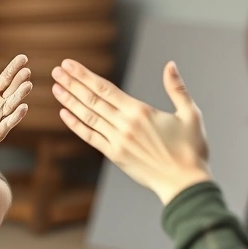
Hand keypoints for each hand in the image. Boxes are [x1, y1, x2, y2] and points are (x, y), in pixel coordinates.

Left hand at [0, 47, 30, 164]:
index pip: (6, 77)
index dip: (14, 68)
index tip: (23, 58)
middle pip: (12, 90)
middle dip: (19, 81)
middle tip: (26, 71)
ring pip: (13, 105)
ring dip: (20, 96)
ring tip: (27, 85)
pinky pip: (8, 124)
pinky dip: (16, 116)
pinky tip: (22, 107)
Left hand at [52, 59, 211, 204]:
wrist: (185, 184)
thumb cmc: (192, 149)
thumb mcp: (190, 114)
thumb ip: (177, 89)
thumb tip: (170, 65)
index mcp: (140, 111)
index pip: (105, 89)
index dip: (85, 76)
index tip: (70, 65)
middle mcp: (124, 125)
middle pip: (92, 100)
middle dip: (72, 83)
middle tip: (56, 71)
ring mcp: (117, 141)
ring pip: (88, 117)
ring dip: (70, 101)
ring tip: (56, 88)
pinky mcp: (115, 156)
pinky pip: (91, 137)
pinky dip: (76, 125)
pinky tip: (64, 114)